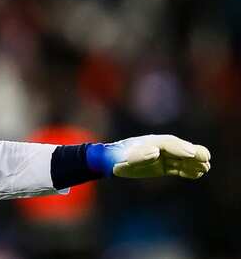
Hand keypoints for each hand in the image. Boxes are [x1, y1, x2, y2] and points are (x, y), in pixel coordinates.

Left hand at [86, 135, 210, 178]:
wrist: (110, 162)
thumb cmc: (116, 159)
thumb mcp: (124, 158)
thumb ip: (139, 155)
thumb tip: (155, 151)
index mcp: (150, 142)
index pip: (169, 143)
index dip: (181, 148)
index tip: (192, 154)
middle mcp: (158, 147)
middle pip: (179, 148)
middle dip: (193, 153)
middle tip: (206, 159)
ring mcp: (161, 156)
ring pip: (181, 158)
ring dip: (194, 163)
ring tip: (206, 168)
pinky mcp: (162, 165)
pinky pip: (178, 167)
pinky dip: (188, 170)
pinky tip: (198, 174)